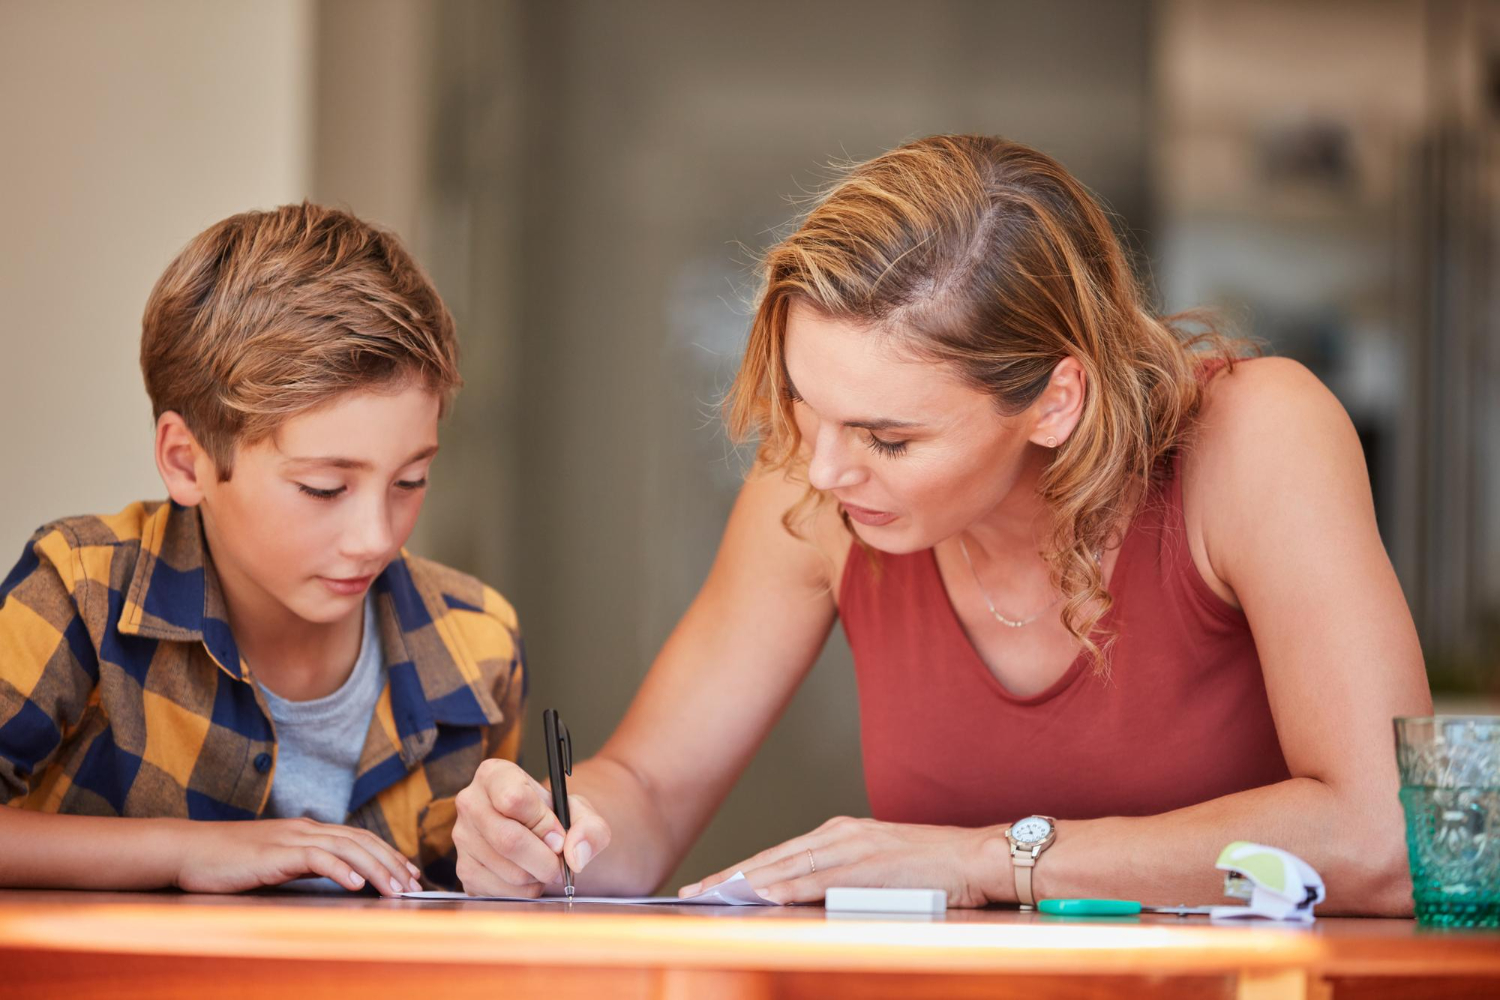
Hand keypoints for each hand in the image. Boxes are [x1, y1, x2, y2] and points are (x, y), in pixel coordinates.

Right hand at [172, 818, 422, 895]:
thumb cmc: (228, 862)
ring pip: (346, 848)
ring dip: (376, 868)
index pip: (359, 838)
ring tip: (396, 888)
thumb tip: (337, 879)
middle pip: (361, 841)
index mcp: (307, 831)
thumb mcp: (275, 863)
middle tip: (414, 884)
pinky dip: (340, 869)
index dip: (388, 853)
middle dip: (392, 862)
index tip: (409, 872)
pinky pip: (315, 858)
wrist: (188, 850)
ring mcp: (291, 838)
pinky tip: (356, 883)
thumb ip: (305, 866)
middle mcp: (305, 829)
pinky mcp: (276, 854)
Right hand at [452, 758, 610, 896]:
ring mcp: (462, 838)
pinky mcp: (463, 871)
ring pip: (507, 870)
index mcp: (495, 775)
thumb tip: (575, 855)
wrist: (538, 835)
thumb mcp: (580, 812)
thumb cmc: (554, 818)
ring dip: (538, 877)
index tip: (559, 836)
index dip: (544, 823)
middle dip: (545, 859)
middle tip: (561, 864)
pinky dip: (525, 891)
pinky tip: (530, 877)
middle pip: (508, 839)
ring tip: (546, 867)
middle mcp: (470, 803)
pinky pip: (499, 892)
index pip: (514, 799)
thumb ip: (590, 828)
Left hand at [679, 816, 1009, 906]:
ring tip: (714, 894)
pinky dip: (788, 885)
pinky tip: (764, 894)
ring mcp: (853, 847)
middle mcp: (841, 834)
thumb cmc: (933, 868)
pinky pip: (819, 878)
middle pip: (774, 857)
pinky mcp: (868, 865)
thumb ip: (841, 877)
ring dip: (747, 880)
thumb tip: (804, 897)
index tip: (712, 883)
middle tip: (694, 890)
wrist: (976, 857)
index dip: (743, 869)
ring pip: (787, 864)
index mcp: (842, 834)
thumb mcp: (878, 866)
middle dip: (731, 875)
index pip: (780, 853)